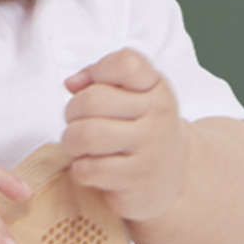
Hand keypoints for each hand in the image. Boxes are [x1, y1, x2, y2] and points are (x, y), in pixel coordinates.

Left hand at [60, 50, 190, 224]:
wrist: (173, 175)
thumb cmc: (141, 128)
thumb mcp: (132, 94)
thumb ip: (100, 77)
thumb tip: (71, 83)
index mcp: (157, 87)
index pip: (125, 63)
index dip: (98, 72)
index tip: (95, 88)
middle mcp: (158, 115)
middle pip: (92, 100)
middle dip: (72, 113)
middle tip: (77, 123)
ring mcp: (150, 149)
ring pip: (86, 136)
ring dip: (71, 142)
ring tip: (79, 146)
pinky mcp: (137, 180)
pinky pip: (88, 169)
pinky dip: (80, 169)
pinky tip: (91, 168)